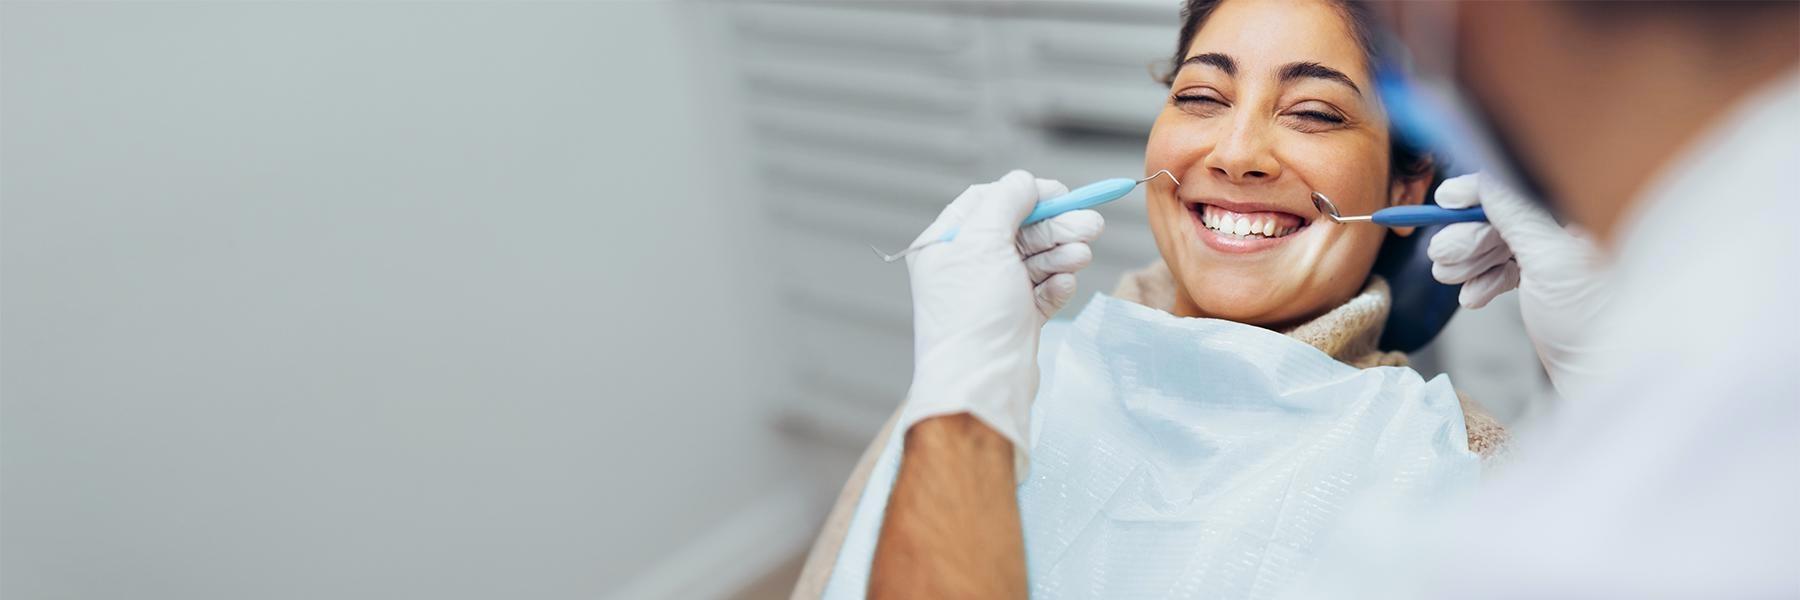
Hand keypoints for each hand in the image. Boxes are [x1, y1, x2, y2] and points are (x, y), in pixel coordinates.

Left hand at [899, 170, 1102, 472]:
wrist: (982, 385)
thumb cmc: (974, 313)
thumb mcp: (984, 242)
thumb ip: (1006, 202)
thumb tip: (1025, 182)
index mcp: (944, 245)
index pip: (986, 201)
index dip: (1024, 193)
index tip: (1060, 193)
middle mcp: (966, 268)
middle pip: (1018, 230)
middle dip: (1055, 226)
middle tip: (1092, 225)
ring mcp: (992, 296)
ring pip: (1035, 260)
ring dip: (1061, 253)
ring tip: (1082, 254)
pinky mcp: (1016, 321)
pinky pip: (1042, 291)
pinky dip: (1056, 285)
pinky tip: (1064, 284)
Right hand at [1427, 172, 1611, 394]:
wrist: (1604, 377)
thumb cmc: (1592, 321)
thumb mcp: (1550, 259)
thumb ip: (1517, 214)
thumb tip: (1485, 179)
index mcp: (1581, 213)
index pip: (1519, 188)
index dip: (1478, 193)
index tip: (1445, 201)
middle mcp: (1568, 230)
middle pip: (1501, 218)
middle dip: (1467, 237)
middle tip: (1441, 256)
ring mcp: (1554, 259)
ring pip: (1497, 246)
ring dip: (1468, 262)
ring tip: (1449, 279)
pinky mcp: (1543, 286)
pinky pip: (1502, 272)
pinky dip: (1482, 283)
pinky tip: (1473, 298)